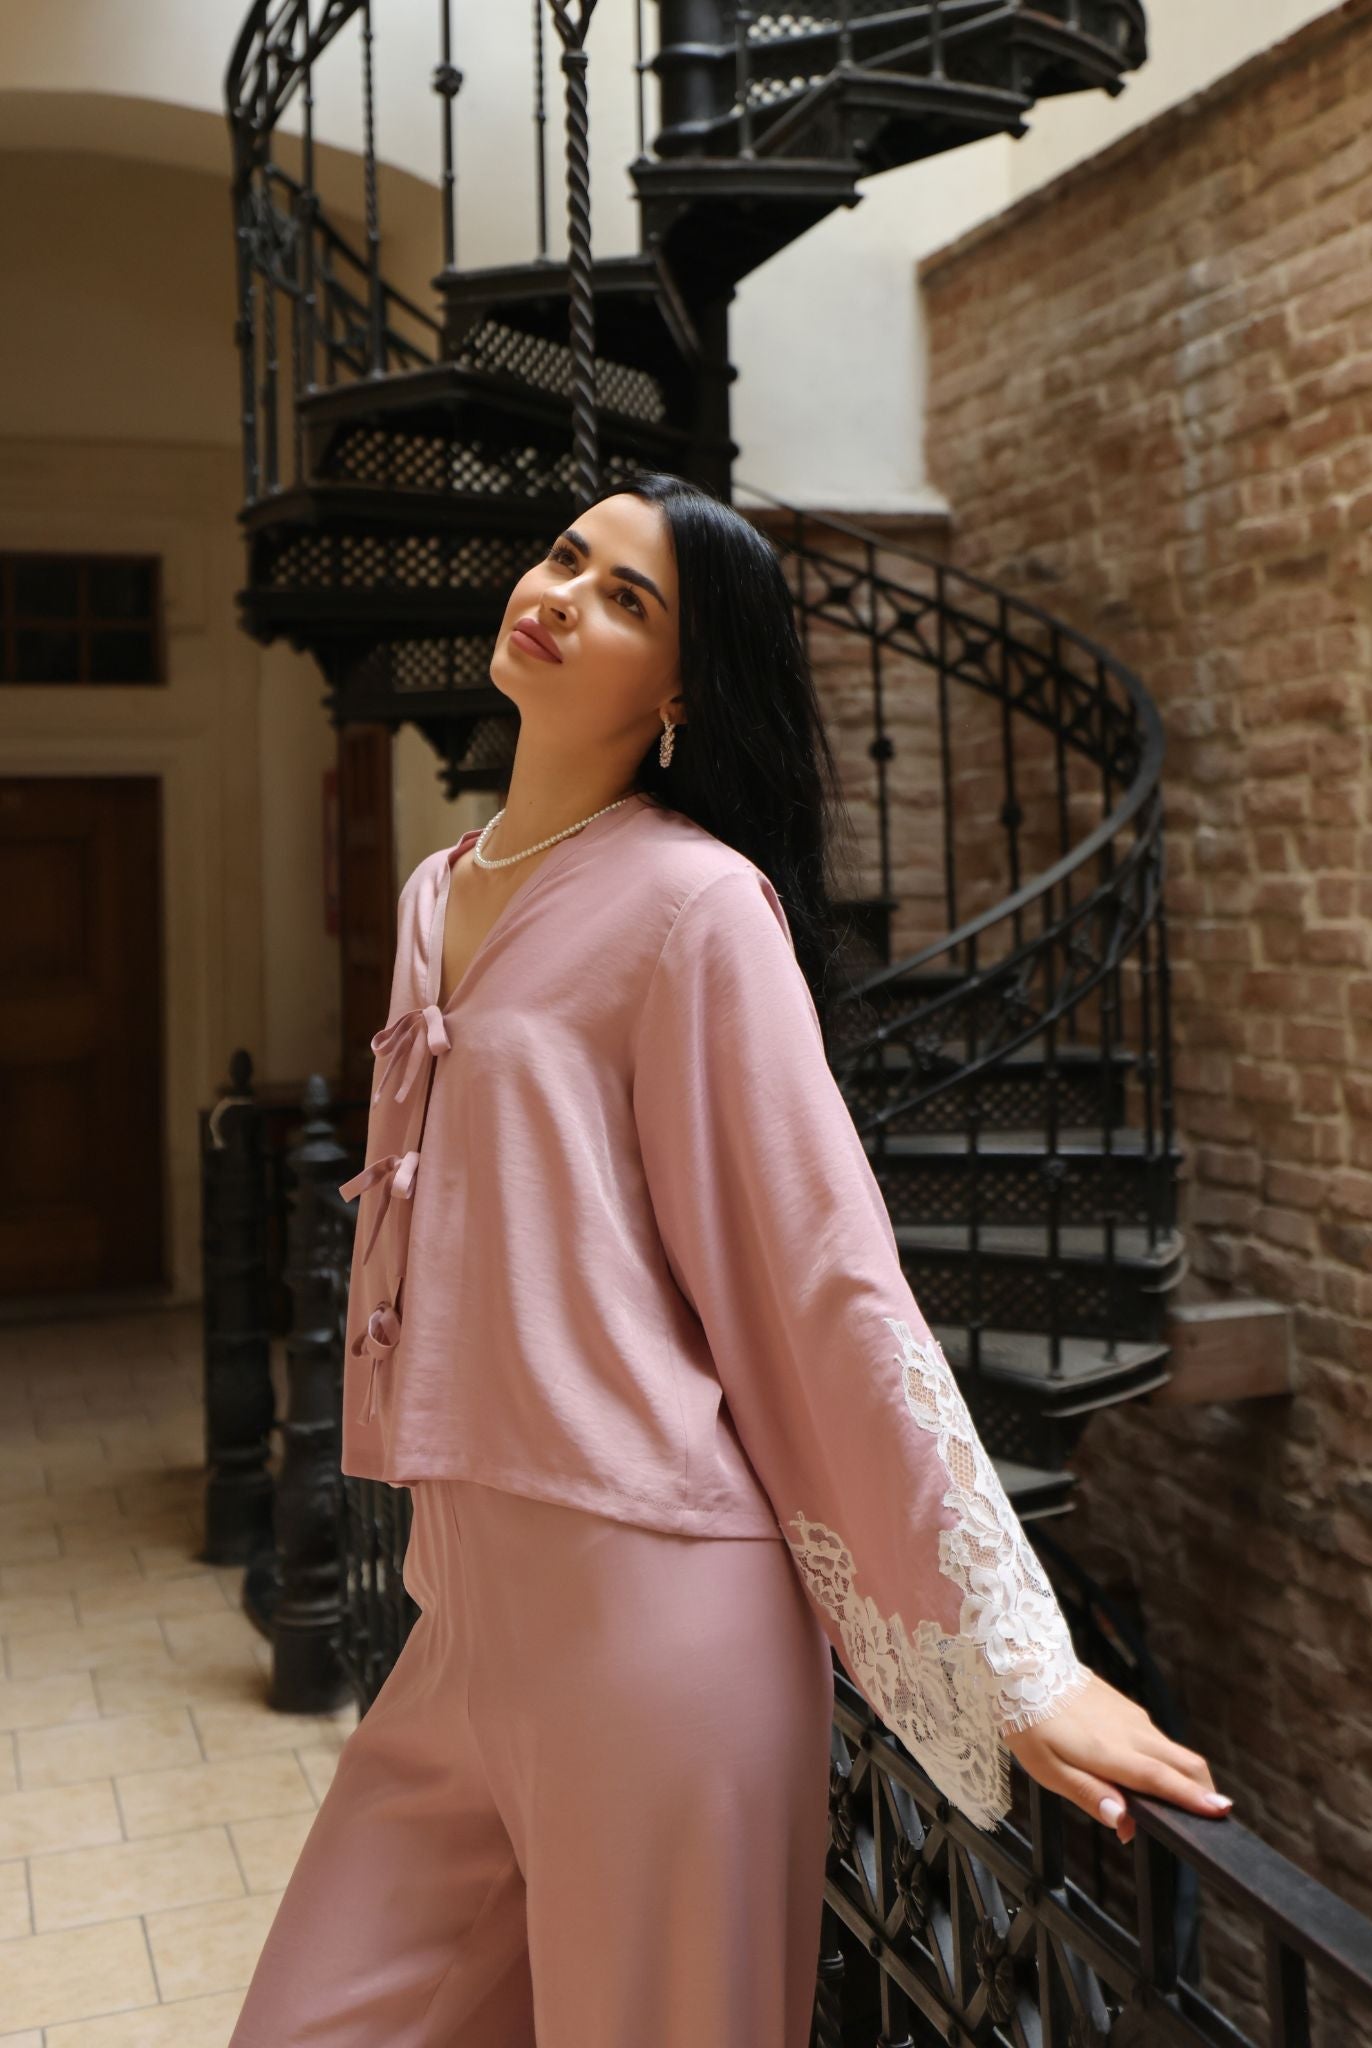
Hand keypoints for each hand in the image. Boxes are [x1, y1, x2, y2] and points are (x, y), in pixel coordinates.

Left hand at [1002, 1670, 1233, 1843]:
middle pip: (1184, 1762)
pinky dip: (1165, 1760)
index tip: (1221, 1811)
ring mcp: (1132, 1717)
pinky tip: (1148, 1773)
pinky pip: (1156, 1738)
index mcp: (1113, 1752)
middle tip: (1213, 1815)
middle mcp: (1131, 1733)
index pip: (1162, 1780)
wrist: (1025, 1667)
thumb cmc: (1032, 1723)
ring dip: (1185, 1775)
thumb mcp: (1048, 1769)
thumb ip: (1089, 1796)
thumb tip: (1123, 1822)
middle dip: (1204, 1789)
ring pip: (1173, 1749)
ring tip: (1182, 1803)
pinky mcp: (1126, 1708)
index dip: (1193, 1798)